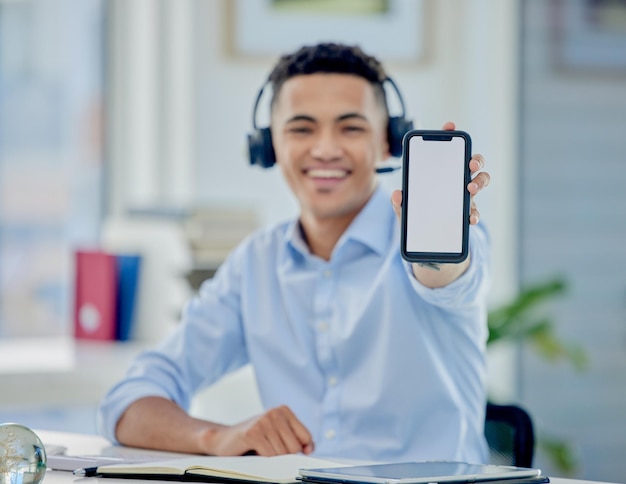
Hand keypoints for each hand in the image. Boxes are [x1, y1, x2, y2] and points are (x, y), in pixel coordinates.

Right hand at [204, 405, 313, 455]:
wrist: (223, 440)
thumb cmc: (253, 439)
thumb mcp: (277, 435)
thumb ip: (295, 439)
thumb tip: (309, 449)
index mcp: (284, 410)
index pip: (306, 436)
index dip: (302, 449)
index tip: (291, 453)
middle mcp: (275, 412)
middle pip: (294, 447)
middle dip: (284, 456)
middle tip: (269, 450)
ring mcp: (263, 421)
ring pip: (282, 453)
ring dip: (272, 458)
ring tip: (260, 450)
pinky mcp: (253, 433)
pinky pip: (269, 455)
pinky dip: (263, 459)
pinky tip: (254, 451)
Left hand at [390, 121, 490, 287]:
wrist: (431, 248)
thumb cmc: (419, 221)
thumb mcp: (406, 212)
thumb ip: (400, 204)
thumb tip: (398, 194)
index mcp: (440, 175)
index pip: (447, 151)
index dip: (450, 136)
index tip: (450, 125)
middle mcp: (456, 182)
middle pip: (471, 163)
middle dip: (474, 159)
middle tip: (469, 164)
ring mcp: (464, 198)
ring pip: (480, 182)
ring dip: (479, 182)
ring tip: (470, 189)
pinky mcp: (467, 215)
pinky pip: (475, 211)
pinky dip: (474, 214)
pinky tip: (469, 219)